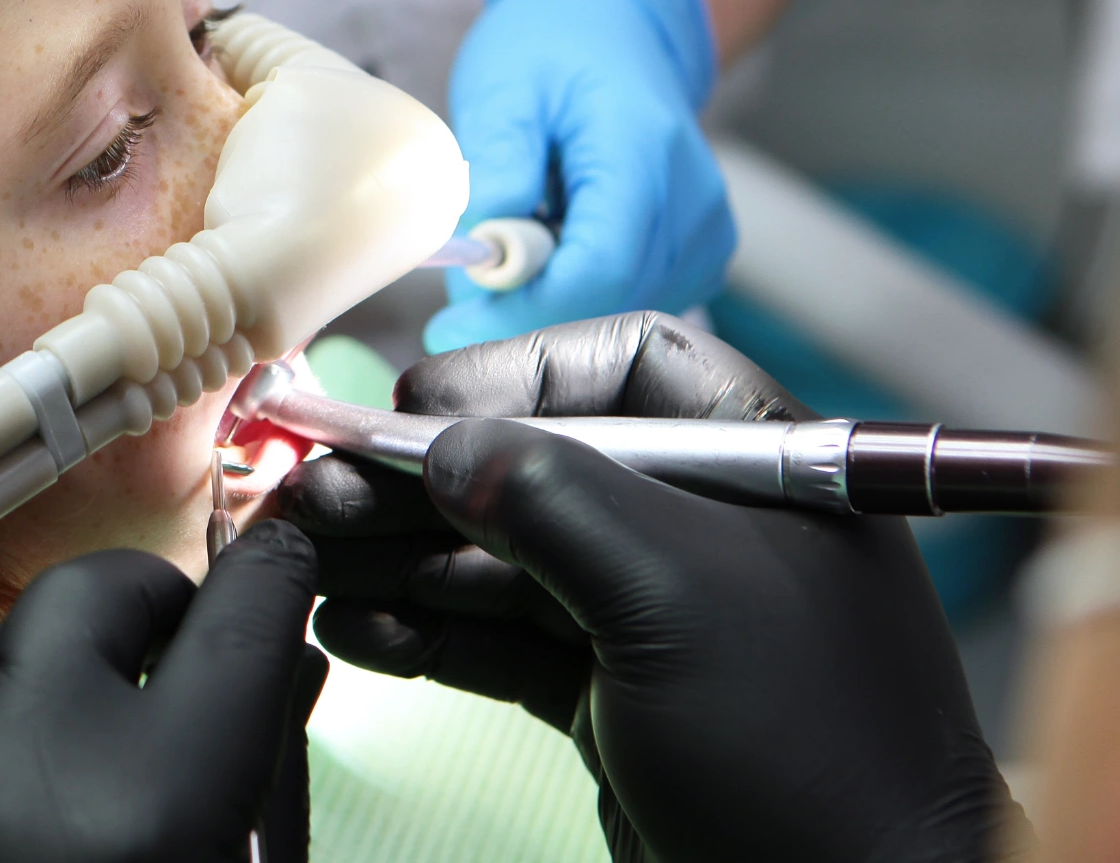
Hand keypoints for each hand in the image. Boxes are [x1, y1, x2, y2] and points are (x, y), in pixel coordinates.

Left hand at [0, 521, 326, 862]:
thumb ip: (257, 791)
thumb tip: (278, 670)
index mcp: (150, 817)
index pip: (240, 619)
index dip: (272, 576)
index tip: (277, 564)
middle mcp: (18, 776)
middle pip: (99, 591)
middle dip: (146, 612)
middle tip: (167, 660)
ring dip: (41, 689)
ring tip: (59, 782)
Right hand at [282, 314, 1028, 862]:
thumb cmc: (809, 749)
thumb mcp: (679, 598)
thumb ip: (557, 504)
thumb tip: (449, 448)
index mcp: (758, 464)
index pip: (626, 369)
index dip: (515, 374)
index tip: (419, 406)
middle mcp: (701, 527)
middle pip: (540, 468)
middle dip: (424, 481)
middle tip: (320, 489)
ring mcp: (652, 617)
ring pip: (505, 559)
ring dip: (404, 557)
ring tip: (310, 556)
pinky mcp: (610, 698)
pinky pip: (501, 641)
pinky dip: (427, 634)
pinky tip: (356, 628)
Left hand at [426, 0, 734, 353]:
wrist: (618, 20)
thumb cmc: (555, 43)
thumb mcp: (503, 84)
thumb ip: (498, 165)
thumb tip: (484, 254)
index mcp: (642, 148)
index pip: (598, 269)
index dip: (524, 315)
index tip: (452, 330)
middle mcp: (692, 197)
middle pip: (612, 304)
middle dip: (526, 321)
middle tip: (457, 312)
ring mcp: (706, 229)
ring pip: (623, 315)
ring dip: (553, 310)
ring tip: (508, 257)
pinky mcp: (701, 252)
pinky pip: (636, 304)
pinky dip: (583, 299)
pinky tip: (553, 255)